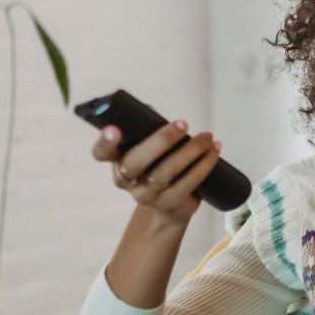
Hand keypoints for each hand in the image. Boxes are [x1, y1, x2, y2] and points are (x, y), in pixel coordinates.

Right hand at [91, 121, 221, 225]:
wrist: (169, 205)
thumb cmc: (158, 165)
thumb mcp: (149, 147)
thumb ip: (145, 127)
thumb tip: (148, 110)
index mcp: (117, 161)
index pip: (101, 153)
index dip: (104, 142)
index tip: (113, 129)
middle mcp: (127, 181)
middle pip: (136, 162)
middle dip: (161, 140)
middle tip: (183, 124)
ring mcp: (147, 196)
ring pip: (166, 172)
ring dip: (191, 150)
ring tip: (207, 137)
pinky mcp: (170, 204)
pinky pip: (188, 183)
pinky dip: (204, 164)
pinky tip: (214, 151)